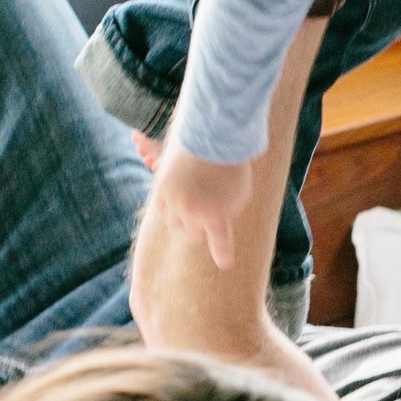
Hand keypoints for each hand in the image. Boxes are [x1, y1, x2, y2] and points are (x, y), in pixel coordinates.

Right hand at [151, 143, 252, 270]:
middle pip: (192, 235)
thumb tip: (214, 224)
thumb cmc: (231, 167)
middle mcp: (193, 214)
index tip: (225, 264)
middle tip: (205, 217)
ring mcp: (175, 202)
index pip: (220, 245)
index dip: (222, 254)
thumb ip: (228, 213)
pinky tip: (176, 202)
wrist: (212, 136)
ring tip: (191, 207)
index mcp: (216, 217)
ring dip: (182, 220)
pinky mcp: (161, 189)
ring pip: (173, 224)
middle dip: (199, 228)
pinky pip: (160, 210)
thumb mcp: (240, 195)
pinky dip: (169, 208)